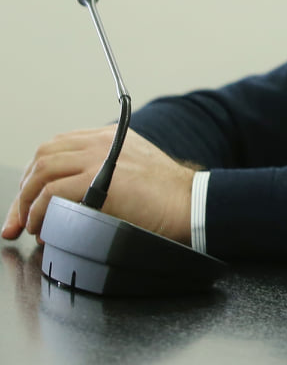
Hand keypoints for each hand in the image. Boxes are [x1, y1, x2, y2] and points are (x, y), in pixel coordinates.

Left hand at [3, 127, 192, 243]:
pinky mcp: (97, 179)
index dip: (36, 174)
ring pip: (42, 172)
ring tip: (29, 225)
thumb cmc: (169, 197)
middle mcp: (102, 141)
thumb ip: (108, 170)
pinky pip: (51, 193)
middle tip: (19, 218)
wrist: (190, 204)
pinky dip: (40, 213)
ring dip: (27, 203)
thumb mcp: (136, 170)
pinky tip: (44, 227)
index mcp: (110, 136)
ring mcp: (99, 157)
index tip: (29, 199)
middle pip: (43, 157)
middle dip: (24, 191)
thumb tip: (74, 197)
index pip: (57, 146)